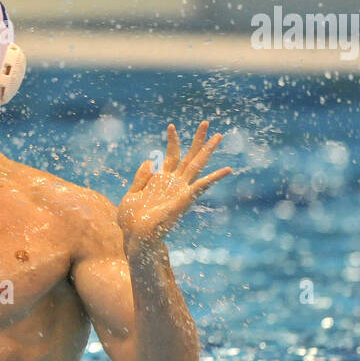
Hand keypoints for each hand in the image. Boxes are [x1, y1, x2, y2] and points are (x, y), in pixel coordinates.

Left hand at [118, 121, 231, 247]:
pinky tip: (227, 169)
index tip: (170, 126)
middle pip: (189, 156)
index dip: (171, 141)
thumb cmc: (132, 220)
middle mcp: (174, 183)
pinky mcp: (184, 199)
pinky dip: (214, 178)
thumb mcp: (132, 194)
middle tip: (207, 123)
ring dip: (207, 150)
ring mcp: (181, 190)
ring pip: (197, 165)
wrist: (135, 237)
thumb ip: (141, 177)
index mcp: (161, 180)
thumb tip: (150, 161)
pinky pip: (201, 186)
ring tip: (219, 135)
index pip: (170, 155)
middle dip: (198, 140)